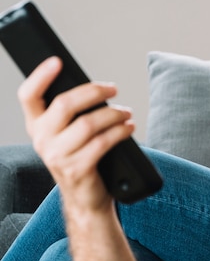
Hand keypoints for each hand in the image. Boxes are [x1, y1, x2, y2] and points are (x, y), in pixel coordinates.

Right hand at [18, 56, 134, 211]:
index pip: (28, 96)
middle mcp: (42, 141)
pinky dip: (120, 132)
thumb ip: (74, 114)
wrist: (87, 199)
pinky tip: (129, 128)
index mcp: (37, 127)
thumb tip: (97, 88)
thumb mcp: (71, 135)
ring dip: (113, 114)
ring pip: (87, 123)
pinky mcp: (77, 170)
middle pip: (64, 104)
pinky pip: (101, 143)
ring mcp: (57, 157)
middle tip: (113, 89)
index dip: (40, 76)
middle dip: (94, 91)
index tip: (57, 61)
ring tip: (126, 113)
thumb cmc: (83, 160)